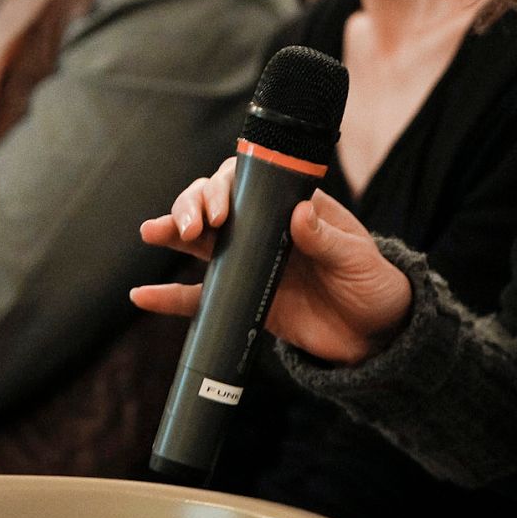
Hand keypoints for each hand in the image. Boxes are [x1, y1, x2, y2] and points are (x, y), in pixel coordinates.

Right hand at [131, 157, 413, 364]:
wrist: (374, 335)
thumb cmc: (372, 284)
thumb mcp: (356, 259)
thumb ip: (327, 239)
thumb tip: (298, 213)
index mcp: (293, 207)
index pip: (250, 182)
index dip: (227, 187)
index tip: (221, 211)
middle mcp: (265, 229)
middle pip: (217, 204)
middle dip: (194, 205)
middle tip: (188, 227)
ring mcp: (250, 263)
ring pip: (201, 241)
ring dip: (173, 232)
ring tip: (151, 231)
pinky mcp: (241, 300)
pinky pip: (199, 297)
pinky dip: (170, 297)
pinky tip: (142, 294)